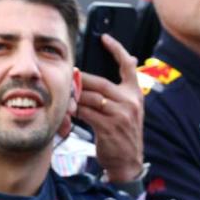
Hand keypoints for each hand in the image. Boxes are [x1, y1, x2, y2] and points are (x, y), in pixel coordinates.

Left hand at [77, 34, 143, 182]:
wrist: (128, 162)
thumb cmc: (122, 134)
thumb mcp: (129, 109)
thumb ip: (121, 90)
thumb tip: (127, 62)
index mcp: (135, 94)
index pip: (128, 66)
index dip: (117, 50)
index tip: (105, 37)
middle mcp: (131, 102)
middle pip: (100, 82)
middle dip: (81, 80)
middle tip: (68, 78)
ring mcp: (121, 114)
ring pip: (90, 98)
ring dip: (73, 98)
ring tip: (64, 98)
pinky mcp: (109, 126)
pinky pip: (86, 112)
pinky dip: (74, 111)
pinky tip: (68, 112)